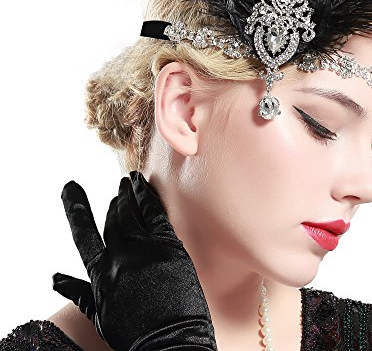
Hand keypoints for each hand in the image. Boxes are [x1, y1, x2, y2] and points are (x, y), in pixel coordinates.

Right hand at [52, 171, 216, 350]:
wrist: (170, 340)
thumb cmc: (134, 332)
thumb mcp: (100, 314)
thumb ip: (78, 292)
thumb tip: (55, 278)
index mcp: (101, 272)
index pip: (84, 232)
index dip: (75, 207)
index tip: (70, 188)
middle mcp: (122, 256)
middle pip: (114, 219)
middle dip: (114, 203)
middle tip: (116, 191)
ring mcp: (147, 248)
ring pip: (133, 212)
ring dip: (129, 194)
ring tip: (129, 181)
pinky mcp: (170, 245)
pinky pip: (156, 214)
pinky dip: (148, 198)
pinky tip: (145, 187)